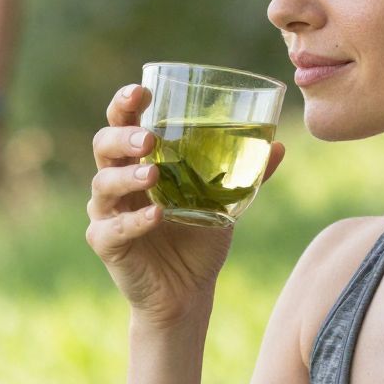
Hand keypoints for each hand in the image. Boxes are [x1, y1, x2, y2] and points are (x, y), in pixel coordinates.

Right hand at [86, 85, 285, 328]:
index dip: (125, 104)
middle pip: (103, 146)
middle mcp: (116, 182)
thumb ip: (246, 174)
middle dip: (122, 136)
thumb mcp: (226, 202)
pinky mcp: (106, 244)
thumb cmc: (198, 240)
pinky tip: (157, 217)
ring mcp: (107, 213)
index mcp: (138, 162)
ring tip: (153, 176)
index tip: (142, 91)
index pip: (121, 122)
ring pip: (103, 184)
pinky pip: (113, 228)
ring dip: (127, 176)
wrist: (187, 292)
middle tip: (149, 139)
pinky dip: (135, 221)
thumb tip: (280, 145)